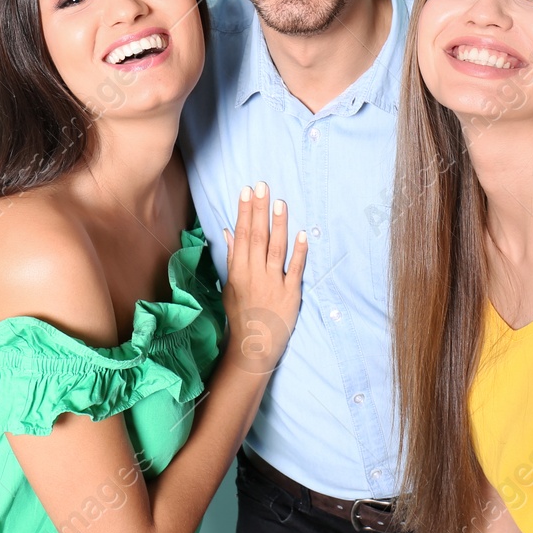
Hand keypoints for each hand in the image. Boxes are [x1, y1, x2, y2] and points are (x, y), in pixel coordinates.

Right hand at [221, 182, 307, 374]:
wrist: (253, 346)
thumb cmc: (241, 314)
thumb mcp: (230, 285)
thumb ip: (232, 257)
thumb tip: (229, 231)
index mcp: (238, 271)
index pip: (241, 236)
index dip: (244, 212)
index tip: (247, 192)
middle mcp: (254, 274)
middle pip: (257, 237)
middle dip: (259, 210)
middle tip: (262, 186)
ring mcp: (273, 283)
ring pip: (276, 249)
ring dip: (278, 225)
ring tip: (280, 202)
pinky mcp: (290, 294)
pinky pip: (295, 270)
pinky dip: (299, 252)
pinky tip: (303, 234)